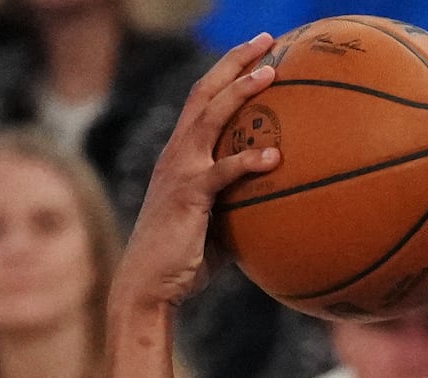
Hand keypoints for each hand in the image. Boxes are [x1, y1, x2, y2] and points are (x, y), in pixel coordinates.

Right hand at [117, 39, 282, 312]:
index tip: (258, 52)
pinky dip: (248, 161)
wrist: (147, 287)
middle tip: (267, 40)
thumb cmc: (183, 262)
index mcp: (181, 155)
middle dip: (235, 61)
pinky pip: (222, 172)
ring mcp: (180, 172)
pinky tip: (274, 156)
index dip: (228, 72)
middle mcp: (177, 154)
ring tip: (271, 73)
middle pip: (206, 92)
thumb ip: (240, 205)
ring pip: (210, 117)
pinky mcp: (188, 196)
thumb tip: (280, 205)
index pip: (204, 100)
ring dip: (240, 91)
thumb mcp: (216, 225)